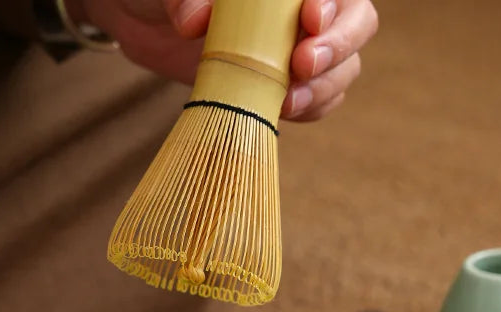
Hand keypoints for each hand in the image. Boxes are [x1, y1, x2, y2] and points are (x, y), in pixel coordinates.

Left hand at [75, 0, 377, 120]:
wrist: (144, 17)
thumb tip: (194, 22)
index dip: (334, 3)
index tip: (310, 19)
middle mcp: (305, 8)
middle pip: (357, 23)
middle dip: (338, 47)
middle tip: (302, 65)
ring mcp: (299, 46)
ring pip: (343, 67)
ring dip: (324, 87)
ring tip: (289, 101)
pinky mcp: (283, 84)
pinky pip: (317, 100)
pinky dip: (310, 110)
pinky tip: (285, 112)